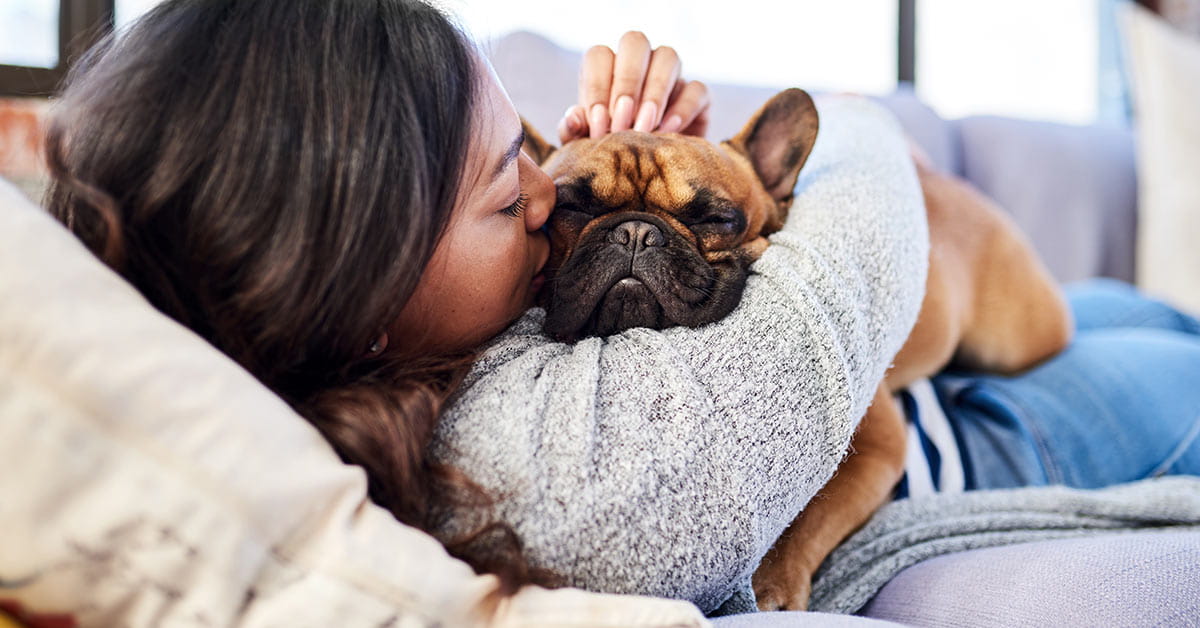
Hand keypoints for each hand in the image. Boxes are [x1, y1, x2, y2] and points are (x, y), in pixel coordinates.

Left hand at [557, 31, 709, 143]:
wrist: (649, 180)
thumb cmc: (610, 156)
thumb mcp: (585, 147)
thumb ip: (574, 131)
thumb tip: (574, 117)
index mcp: (606, 70)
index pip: (600, 56)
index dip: (597, 88)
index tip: (598, 125)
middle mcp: (640, 65)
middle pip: (635, 42)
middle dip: (627, 82)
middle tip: (622, 122)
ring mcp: (671, 77)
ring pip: (668, 56)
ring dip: (654, 92)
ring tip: (644, 128)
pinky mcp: (698, 98)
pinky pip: (697, 89)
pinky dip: (682, 109)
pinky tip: (667, 131)